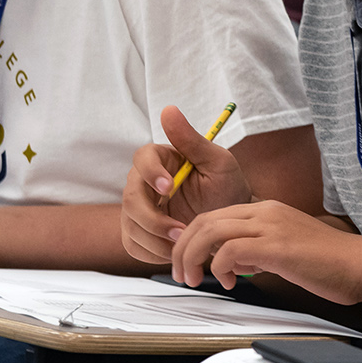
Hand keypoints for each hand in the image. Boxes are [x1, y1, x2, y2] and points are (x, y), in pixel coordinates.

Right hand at [122, 105, 253, 264]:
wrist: (232, 222)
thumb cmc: (228, 187)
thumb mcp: (218, 162)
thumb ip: (192, 140)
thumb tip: (168, 109)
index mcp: (161, 159)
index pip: (141, 158)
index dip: (150, 173)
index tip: (170, 188)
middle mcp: (145, 183)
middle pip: (130, 197)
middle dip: (153, 218)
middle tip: (181, 231)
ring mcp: (139, 209)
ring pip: (130, 224)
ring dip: (155, 239)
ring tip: (183, 242)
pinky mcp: (139, 233)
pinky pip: (132, 245)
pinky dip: (151, 252)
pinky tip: (174, 251)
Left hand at [170, 200, 361, 301]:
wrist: (361, 264)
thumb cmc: (329, 263)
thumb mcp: (286, 250)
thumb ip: (259, 251)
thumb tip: (236, 263)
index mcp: (266, 210)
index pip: (213, 216)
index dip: (191, 239)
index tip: (188, 262)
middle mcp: (265, 212)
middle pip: (204, 221)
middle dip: (182, 249)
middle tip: (182, 274)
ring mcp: (271, 227)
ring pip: (210, 232)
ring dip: (193, 258)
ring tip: (194, 279)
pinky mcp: (277, 247)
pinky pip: (230, 252)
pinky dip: (221, 269)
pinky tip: (232, 282)